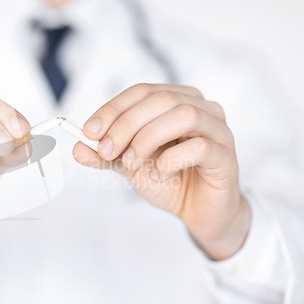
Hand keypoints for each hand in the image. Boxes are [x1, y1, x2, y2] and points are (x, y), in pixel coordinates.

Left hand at [73, 84, 250, 259]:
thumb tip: (77, 147)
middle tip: (106, 150)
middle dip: (126, 124)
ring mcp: (217, 130)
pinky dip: (171, 160)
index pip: (142, 92)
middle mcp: (201, 108)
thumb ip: (106, 156)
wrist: (198, 211)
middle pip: (160, 100)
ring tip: (129, 163)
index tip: (89, 131)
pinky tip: (158, 175)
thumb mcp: (130, 165)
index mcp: (176, 101)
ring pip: (183, 116)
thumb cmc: (169, 180)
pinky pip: (200, 147)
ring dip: (148, 138)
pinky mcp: (226, 155)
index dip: (113, 109)